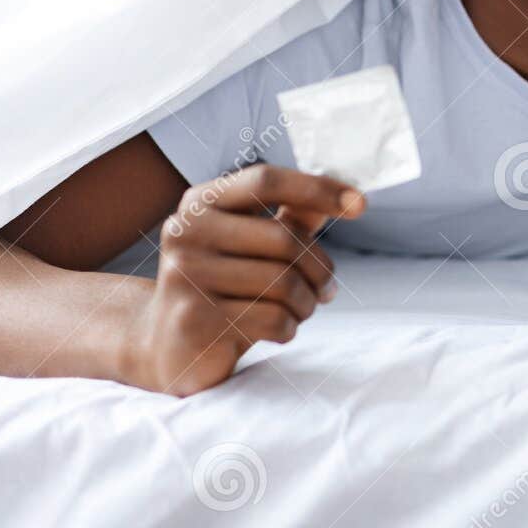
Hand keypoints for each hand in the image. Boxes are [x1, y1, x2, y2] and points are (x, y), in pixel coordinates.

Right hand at [121, 164, 363, 395]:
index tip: (361, 204)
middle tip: (326, 288)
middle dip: (320, 268)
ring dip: (308, 303)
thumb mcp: (252, 245)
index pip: (265, 180)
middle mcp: (185, 232)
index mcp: (200, 202)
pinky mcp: (194, 320)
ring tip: (301, 309)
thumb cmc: (223, 286)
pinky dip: (290, 328)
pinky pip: (274, 319)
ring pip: (284, 283)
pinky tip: (279, 330)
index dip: (317, 188)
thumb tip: (346, 194)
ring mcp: (185, 277)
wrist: (166, 346)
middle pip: (285, 239)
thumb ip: (292, 217)